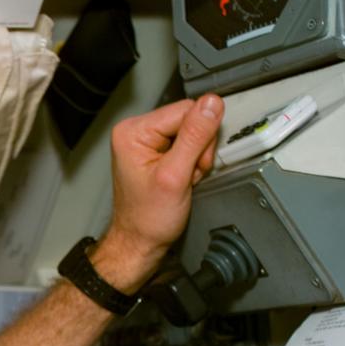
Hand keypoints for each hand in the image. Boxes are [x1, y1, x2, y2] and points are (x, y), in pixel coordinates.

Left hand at [93, 95, 223, 290]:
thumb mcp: (175, 176)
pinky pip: (189, 145)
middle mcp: (137, 131)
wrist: (140, 242)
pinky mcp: (157, 151)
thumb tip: (211, 104)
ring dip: (197, 159)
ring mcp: (147, 141)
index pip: (187, 109)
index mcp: (133, 131)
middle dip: (198, 150)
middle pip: (191, 120)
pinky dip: (192, 164)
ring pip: (194, 133)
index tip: (192, 163)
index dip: (200, 137)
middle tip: (186, 175)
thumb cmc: (148, 218)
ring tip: (182, 179)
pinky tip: (182, 178)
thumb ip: (195, 137)